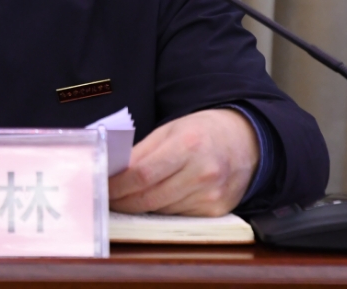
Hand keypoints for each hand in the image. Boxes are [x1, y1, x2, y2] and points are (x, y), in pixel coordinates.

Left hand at [109, 108, 258, 215]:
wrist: (246, 141)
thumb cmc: (201, 132)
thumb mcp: (171, 129)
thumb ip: (142, 151)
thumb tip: (112, 172)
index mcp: (188, 144)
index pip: (142, 174)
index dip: (116, 185)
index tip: (100, 186)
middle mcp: (202, 173)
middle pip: (149, 197)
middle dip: (121, 200)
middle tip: (104, 198)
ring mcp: (211, 195)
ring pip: (160, 210)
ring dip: (138, 207)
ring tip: (123, 199)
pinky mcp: (216, 211)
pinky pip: (177, 215)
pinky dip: (161, 209)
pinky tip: (153, 200)